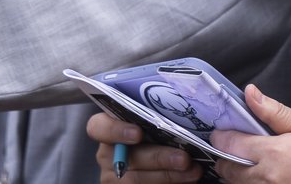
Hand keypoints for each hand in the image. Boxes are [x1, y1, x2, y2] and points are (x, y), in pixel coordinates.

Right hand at [85, 111, 200, 183]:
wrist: (159, 163)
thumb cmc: (157, 138)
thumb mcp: (153, 126)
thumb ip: (157, 120)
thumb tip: (182, 113)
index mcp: (109, 131)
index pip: (97, 127)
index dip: (115, 129)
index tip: (138, 133)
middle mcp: (108, 155)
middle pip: (127, 157)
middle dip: (158, 158)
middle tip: (184, 158)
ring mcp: (114, 177)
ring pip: (136, 179)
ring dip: (169, 175)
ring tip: (193, 171)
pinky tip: (186, 181)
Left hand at [215, 85, 290, 183]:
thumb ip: (273, 112)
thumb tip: (250, 93)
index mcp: (273, 153)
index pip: (229, 144)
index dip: (222, 137)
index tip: (223, 133)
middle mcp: (267, 178)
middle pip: (227, 170)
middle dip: (227, 159)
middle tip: (237, 151)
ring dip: (237, 176)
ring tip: (250, 166)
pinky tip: (261, 178)